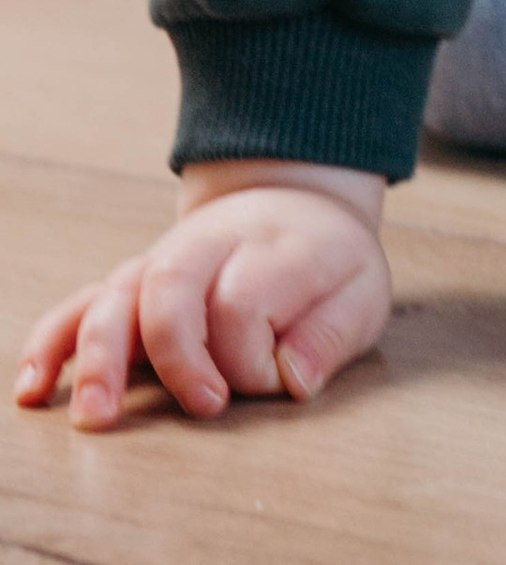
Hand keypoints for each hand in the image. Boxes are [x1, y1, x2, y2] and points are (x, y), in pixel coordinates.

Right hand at [15, 165, 389, 430]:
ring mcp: (161, 261)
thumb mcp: (360, 291)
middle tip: (206, 407)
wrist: (290, 203)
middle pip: (172, 288)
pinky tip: (34, 388)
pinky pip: (79, 306)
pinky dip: (51, 344)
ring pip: (116, 295)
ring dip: (101, 357)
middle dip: (180, 356)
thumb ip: (332, 334)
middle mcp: (207, 246)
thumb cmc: (325, 266)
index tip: (279, 378)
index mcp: (272, 244)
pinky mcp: (130, 283)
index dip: (257, 356)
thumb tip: (294, 382)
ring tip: (98, 415)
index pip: (245, 301)